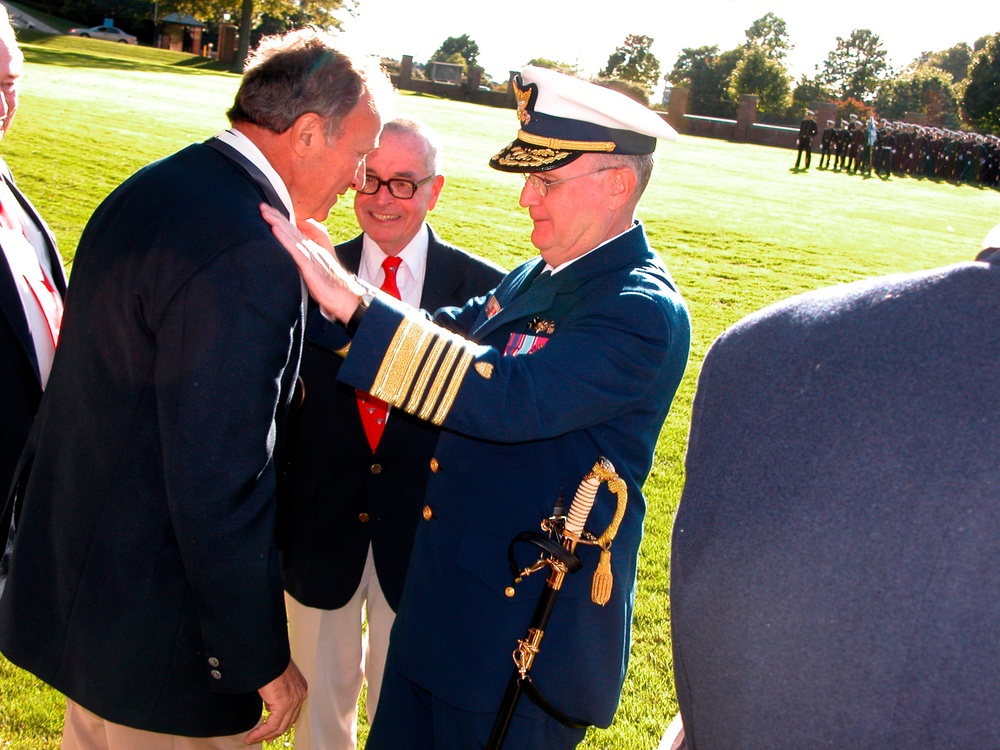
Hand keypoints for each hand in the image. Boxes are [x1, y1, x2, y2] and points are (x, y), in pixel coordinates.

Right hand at [244, 659, 307, 744]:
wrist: (267, 654)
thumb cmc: (269, 661)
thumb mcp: (276, 676)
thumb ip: (277, 689)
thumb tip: (269, 698)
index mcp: (299, 688)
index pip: (292, 712)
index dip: (281, 724)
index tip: (270, 732)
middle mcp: (300, 695)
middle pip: (288, 722)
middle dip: (274, 733)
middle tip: (262, 739)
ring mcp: (294, 700)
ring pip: (280, 727)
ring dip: (264, 735)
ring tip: (252, 739)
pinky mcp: (284, 704)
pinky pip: (272, 725)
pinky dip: (260, 733)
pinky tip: (251, 737)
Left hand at [260, 203, 364, 322]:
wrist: (344, 296)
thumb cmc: (332, 282)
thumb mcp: (321, 263)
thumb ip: (309, 252)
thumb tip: (295, 244)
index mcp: (316, 244)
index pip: (297, 227)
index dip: (283, 218)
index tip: (269, 210)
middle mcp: (313, 246)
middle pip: (293, 227)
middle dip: (277, 215)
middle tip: (262, 205)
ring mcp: (311, 254)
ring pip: (291, 234)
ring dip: (277, 222)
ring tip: (265, 212)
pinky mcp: (308, 265)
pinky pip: (294, 249)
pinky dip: (284, 238)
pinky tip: (275, 229)